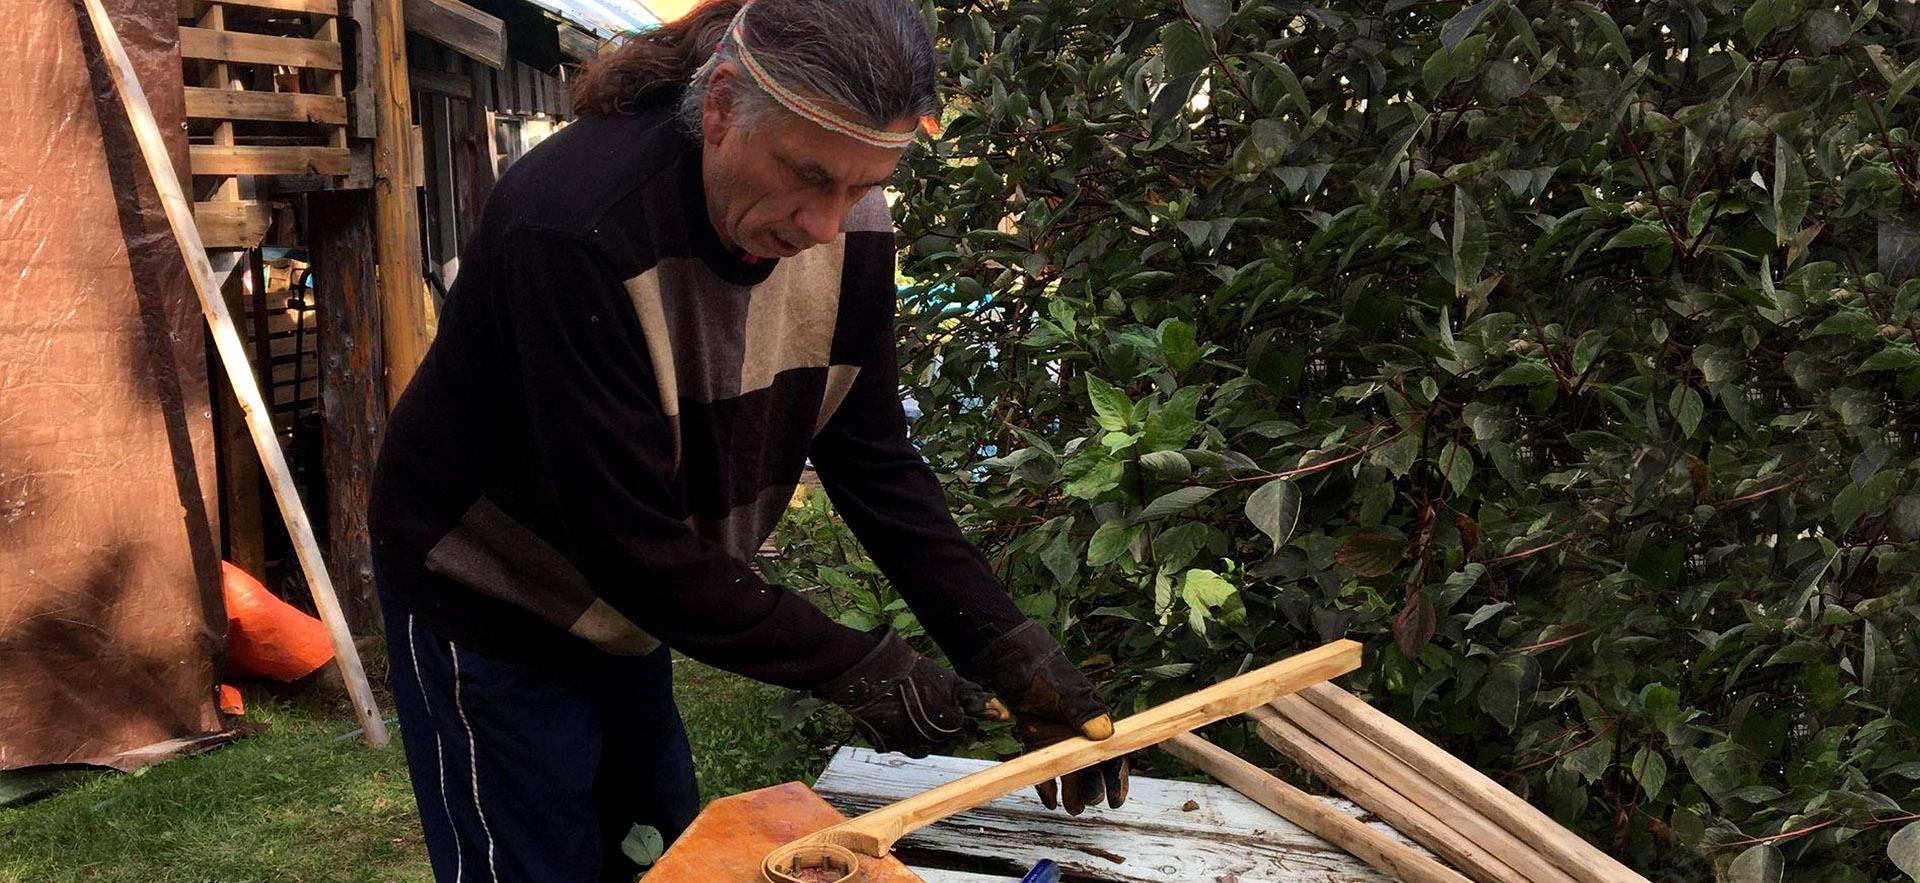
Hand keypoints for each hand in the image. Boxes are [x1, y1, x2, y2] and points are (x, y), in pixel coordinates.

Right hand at [814, 630, 987, 758]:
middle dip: (940, 728)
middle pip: (941, 741)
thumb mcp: (947, 678)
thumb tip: (982, 695)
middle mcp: (931, 741)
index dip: (957, 718)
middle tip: (931, 712)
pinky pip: (897, 745)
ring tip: (914, 717)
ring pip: (919, 747)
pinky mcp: (885, 745)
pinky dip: (899, 736)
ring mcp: (907, 745)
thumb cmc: (914, 672)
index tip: (952, 710)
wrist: (876, 673)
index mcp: (949, 725)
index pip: (961, 730)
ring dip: (921, 736)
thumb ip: (967, 691)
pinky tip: (896, 719)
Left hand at [971, 621, 1129, 814]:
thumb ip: (1085, 710)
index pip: (1112, 756)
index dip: (1116, 779)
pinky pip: (1045, 769)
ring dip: (1072, 793)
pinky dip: (1047, 787)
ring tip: (1070, 808)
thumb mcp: (1068, 692)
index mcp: (1095, 723)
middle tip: (1086, 803)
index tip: (1115, 800)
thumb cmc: (1047, 674)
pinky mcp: (1038, 742)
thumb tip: (1105, 733)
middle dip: (1092, 789)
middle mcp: (1079, 735)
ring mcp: (1058, 740)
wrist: (1015, 664)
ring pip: (1070, 773)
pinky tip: (1049, 801)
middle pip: (1092, 770)